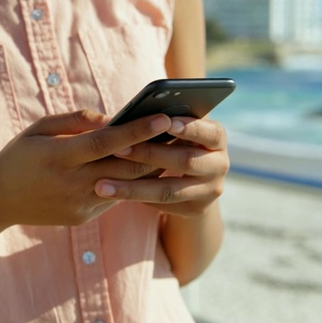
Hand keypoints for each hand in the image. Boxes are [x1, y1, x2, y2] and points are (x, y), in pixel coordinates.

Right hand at [0, 110, 172, 226]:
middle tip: (181, 132)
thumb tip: (111, 118)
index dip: (138, 131)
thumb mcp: (38, 129)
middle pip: (125, 168)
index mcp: (59, 156)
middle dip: (156, 150)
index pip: (107, 143)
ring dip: (150, 168)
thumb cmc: (19, 157)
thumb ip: (74, 120)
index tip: (164, 117)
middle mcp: (71, 183)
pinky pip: (114, 198)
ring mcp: (79, 204)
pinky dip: (131, 183)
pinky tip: (145, 169)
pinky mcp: (82, 217)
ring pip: (126, 186)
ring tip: (170, 149)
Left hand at [94, 116, 229, 216]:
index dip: (190, 128)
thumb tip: (136, 113)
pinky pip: (163, 205)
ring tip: (101, 185)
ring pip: (169, 191)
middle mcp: (220, 164)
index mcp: (217, 138)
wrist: (191, 177)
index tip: (167, 121)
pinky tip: (112, 194)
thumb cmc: (174, 140)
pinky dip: (137, 198)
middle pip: (185, 161)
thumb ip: (165, 121)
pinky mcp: (197, 209)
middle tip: (117, 149)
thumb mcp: (176, 127)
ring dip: (133, 188)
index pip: (210, 131)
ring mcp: (210, 190)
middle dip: (149, 154)